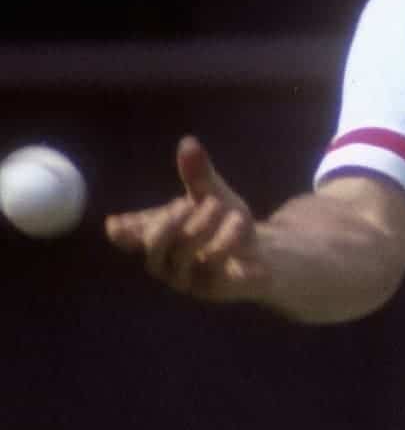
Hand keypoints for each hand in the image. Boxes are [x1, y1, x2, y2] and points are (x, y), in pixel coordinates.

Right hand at [105, 136, 267, 303]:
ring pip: (184, 259)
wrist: (263, 254)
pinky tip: (240, 229)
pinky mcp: (214, 288)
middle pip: (154, 248)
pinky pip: (217, 273)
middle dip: (169, 225)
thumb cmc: (227, 224)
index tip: (116, 224)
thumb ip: (198, 174)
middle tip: (188, 203)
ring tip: (224, 208)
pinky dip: (227, 247)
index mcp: (162, 237)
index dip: (124, 231)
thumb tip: (188, 142)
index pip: (132, 237)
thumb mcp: (214, 194)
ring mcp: (189, 277)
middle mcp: (168, 261)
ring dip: (202, 229)